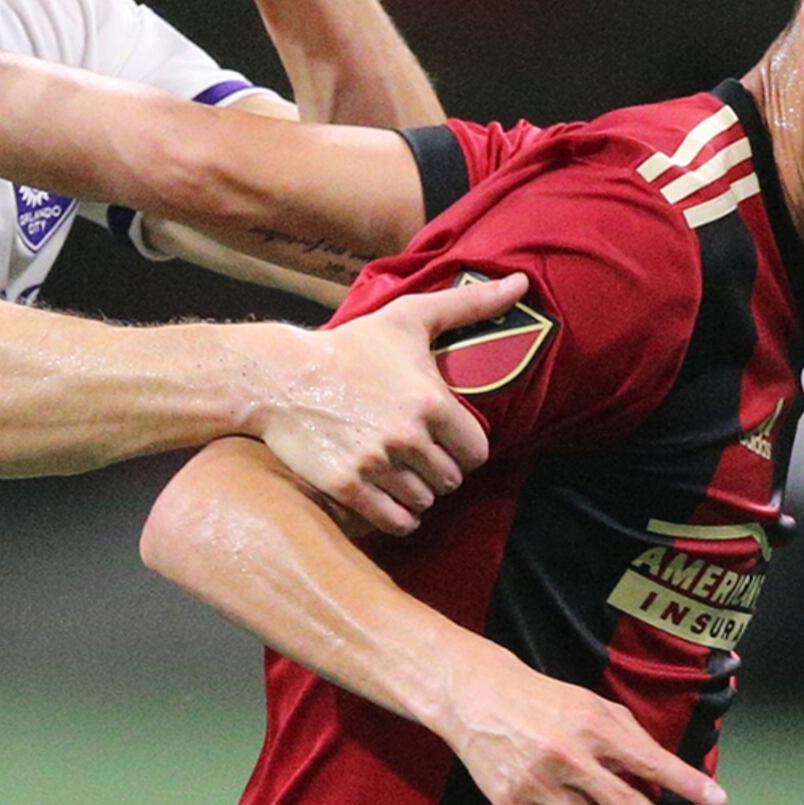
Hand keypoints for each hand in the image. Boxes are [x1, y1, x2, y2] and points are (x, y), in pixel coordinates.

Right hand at [245, 269, 529, 536]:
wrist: (282, 377)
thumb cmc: (351, 345)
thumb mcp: (410, 316)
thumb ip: (470, 304)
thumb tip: (521, 282)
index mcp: (431, 403)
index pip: (476, 454)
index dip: (463, 450)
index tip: (444, 442)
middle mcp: (408, 438)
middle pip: (451, 481)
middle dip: (438, 471)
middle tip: (417, 457)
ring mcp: (377, 465)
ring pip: (424, 503)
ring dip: (417, 495)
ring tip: (399, 474)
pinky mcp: (348, 487)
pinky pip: (396, 522)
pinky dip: (398, 518)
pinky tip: (388, 500)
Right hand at [437, 639, 724, 804]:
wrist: (476, 696)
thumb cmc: (543, 700)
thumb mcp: (591, 703)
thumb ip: (627, 736)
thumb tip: (664, 771)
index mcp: (595, 728)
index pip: (650, 760)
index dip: (686, 781)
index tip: (718, 801)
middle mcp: (570, 758)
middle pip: (623, 803)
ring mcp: (540, 786)